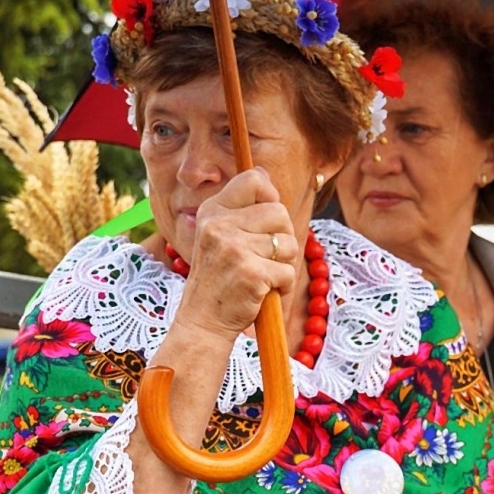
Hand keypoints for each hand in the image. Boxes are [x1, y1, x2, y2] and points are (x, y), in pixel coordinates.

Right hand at [176, 168, 297, 338]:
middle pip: (280, 212)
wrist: (203, 320)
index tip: (266, 219)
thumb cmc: (220, 277)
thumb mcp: (219, 235)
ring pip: (290, 243)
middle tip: (263, 257)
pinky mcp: (251, 273)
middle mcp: (219, 225)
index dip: (270, 196)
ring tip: (260, 275)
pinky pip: (289, 272)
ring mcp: (234, 248)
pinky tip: (262, 292)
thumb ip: (241, 207)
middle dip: (282, 237)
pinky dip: (283, 286)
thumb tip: (263, 173)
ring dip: (284, 264)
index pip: (254, 180)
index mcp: (213, 211)